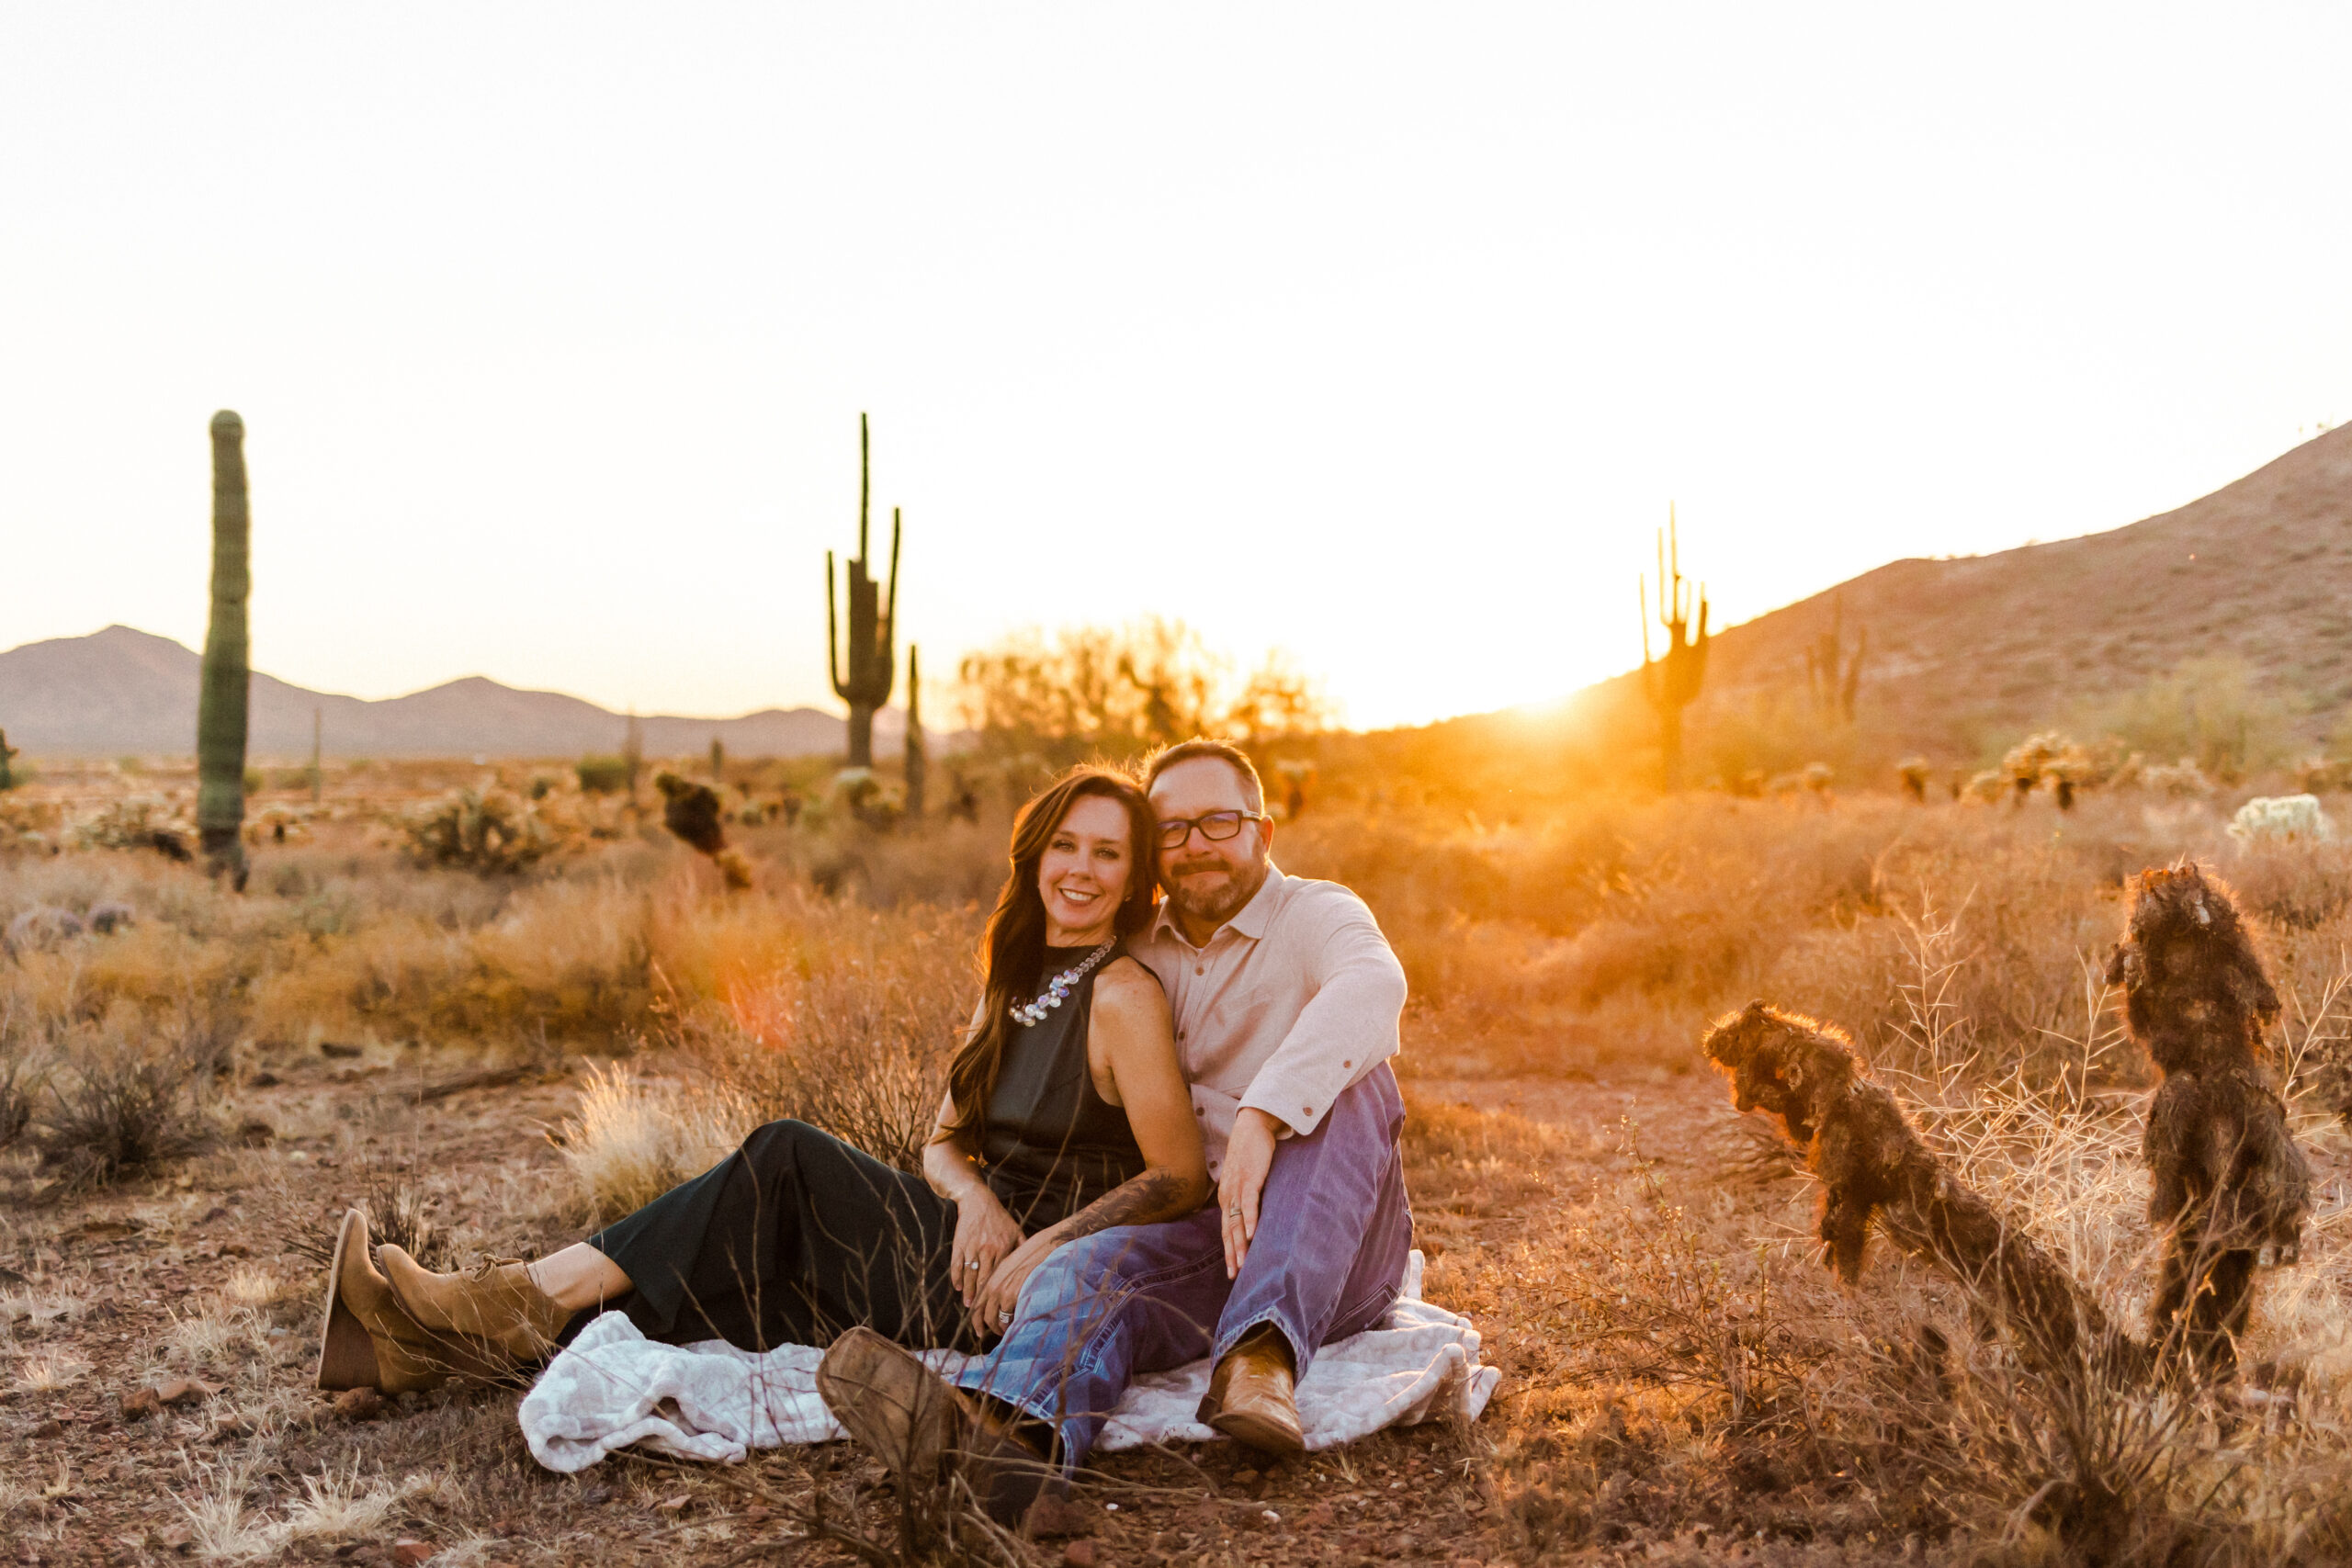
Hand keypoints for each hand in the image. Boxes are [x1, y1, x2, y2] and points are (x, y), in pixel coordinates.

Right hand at [950, 1188, 1023, 1311]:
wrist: (978, 1200)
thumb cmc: (1000, 1217)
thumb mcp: (1016, 1230)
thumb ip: (1024, 1247)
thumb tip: (1036, 1262)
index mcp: (1003, 1248)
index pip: (1000, 1276)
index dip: (998, 1292)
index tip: (998, 1306)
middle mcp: (987, 1249)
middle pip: (983, 1279)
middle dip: (981, 1298)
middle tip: (980, 1312)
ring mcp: (972, 1247)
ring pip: (969, 1274)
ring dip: (968, 1291)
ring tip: (968, 1305)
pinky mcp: (959, 1244)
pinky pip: (956, 1264)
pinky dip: (956, 1277)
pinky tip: (957, 1287)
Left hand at [971, 1226, 1062, 1339]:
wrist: (1041, 1250)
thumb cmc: (1029, 1259)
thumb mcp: (1009, 1269)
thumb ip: (1000, 1284)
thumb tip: (997, 1301)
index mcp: (990, 1279)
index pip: (976, 1305)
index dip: (976, 1320)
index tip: (978, 1330)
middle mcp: (992, 1286)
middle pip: (982, 1315)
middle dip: (985, 1327)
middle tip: (994, 1333)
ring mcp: (1001, 1292)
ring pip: (994, 1319)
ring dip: (999, 1329)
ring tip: (1005, 1331)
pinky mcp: (1012, 1296)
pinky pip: (1007, 1318)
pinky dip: (1010, 1325)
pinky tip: (1014, 1326)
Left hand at [1219, 1108, 1283, 1278]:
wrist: (1252, 1127)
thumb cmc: (1251, 1154)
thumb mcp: (1247, 1179)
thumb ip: (1248, 1197)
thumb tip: (1255, 1215)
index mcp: (1227, 1197)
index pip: (1226, 1230)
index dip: (1229, 1251)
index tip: (1233, 1271)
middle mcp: (1228, 1195)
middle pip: (1229, 1230)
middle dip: (1232, 1254)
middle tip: (1236, 1275)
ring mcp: (1238, 1187)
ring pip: (1237, 1220)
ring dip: (1240, 1243)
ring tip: (1243, 1263)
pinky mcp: (1250, 1178)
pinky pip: (1249, 1202)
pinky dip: (1250, 1219)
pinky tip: (1252, 1234)